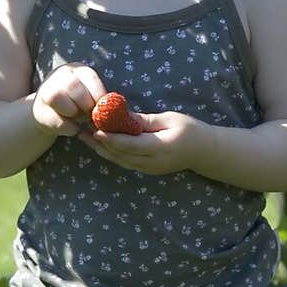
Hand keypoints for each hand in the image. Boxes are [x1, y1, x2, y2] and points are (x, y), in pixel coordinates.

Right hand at [32, 63, 108, 137]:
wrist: (51, 112)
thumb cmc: (79, 104)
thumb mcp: (91, 98)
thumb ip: (100, 103)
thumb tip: (116, 114)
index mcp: (78, 70)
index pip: (90, 78)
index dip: (98, 95)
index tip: (103, 109)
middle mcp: (61, 74)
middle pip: (73, 87)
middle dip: (85, 105)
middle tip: (90, 116)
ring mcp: (47, 88)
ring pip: (57, 96)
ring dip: (73, 112)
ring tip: (78, 119)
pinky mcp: (38, 108)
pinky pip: (54, 118)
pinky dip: (67, 127)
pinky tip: (72, 128)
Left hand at [77, 111, 199, 174]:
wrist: (204, 152)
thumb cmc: (190, 130)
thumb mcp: (170, 119)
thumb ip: (145, 121)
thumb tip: (122, 115)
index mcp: (160, 148)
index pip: (131, 145)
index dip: (111, 138)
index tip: (95, 129)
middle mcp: (152, 163)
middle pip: (120, 155)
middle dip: (100, 143)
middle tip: (82, 129)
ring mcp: (149, 169)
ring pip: (119, 161)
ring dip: (101, 149)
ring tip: (84, 136)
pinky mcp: (146, 170)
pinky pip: (124, 162)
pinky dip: (111, 153)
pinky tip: (99, 144)